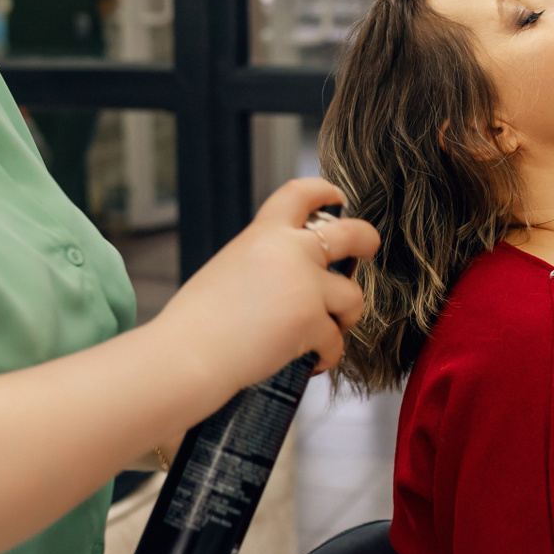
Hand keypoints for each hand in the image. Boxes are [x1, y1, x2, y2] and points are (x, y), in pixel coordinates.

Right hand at [152, 178, 378, 389]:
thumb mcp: (228, 269)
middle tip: (368, 248)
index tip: (336, 198)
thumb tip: (290, 277)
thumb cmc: (196, 323)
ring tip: (331, 331)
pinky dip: (327, 356)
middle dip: (367, 240)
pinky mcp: (312, 321)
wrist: (185, 355)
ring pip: (353, 296)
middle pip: (351, 233)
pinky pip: (337, 340)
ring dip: (347, 317)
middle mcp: (289, 251)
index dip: (325, 191)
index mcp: (262, 234)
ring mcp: (305, 285)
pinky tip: (312, 362)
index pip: (300, 193)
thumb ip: (264, 262)